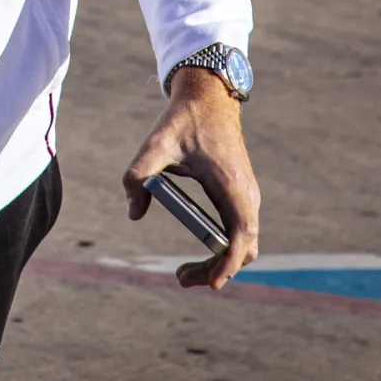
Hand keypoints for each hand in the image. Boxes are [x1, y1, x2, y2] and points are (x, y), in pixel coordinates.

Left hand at [123, 66, 259, 290]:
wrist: (209, 97)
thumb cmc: (184, 120)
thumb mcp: (155, 143)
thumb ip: (138, 176)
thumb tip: (133, 213)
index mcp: (231, 184)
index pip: (240, 235)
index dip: (228, 263)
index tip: (211, 283)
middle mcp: (246, 193)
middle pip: (244, 248)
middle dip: (217, 270)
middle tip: (180, 278)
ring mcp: (247, 195)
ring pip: (245, 243)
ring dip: (220, 261)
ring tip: (185, 272)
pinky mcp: (241, 194)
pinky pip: (240, 231)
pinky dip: (224, 248)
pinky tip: (201, 250)